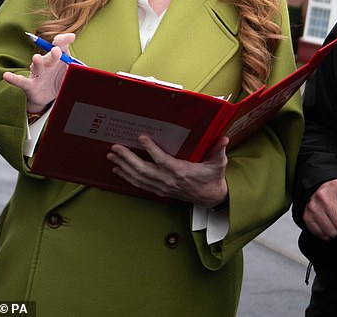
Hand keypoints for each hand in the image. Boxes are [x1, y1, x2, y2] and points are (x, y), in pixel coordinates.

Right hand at [3, 33, 75, 112]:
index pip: (60, 45)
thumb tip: (90, 66)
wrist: (49, 95)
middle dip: (53, 54)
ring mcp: (38, 73)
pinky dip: (14, 78)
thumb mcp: (72, 71)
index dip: (64, 40)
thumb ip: (79, 66)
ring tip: (36, 57)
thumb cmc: (61, 78)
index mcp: (58, 58)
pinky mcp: (30, 85)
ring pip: (37, 66)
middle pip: (50, 56)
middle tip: (57, 51)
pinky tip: (7, 75)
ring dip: (37, 62)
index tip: (71, 37)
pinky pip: (21, 81)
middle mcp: (47, 63)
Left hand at [107, 135, 228, 205]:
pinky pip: (140, 185)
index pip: (163, 160)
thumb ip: (219, 151)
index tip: (141, 137)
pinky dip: (128, 177)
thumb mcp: (219, 164)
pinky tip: (118, 170)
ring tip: (112, 156)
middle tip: (115, 147)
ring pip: (139, 178)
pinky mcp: (160, 191)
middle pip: (144, 170)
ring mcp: (163, 187)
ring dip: (124, 167)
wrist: (211, 197)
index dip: (151, 149)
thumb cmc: (213, 178)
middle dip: (127, 158)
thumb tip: (224, 139)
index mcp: (182, 172)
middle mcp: (169, 181)